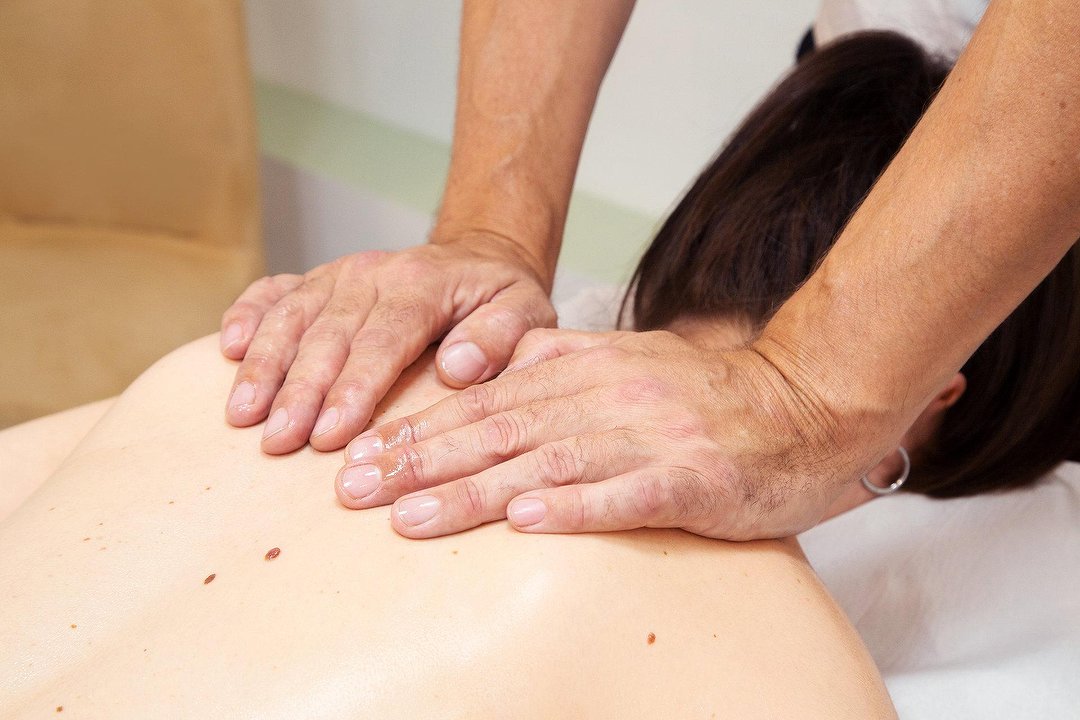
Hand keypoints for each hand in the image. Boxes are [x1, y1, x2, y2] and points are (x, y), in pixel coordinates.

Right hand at [220, 234, 555, 453]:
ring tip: (242, 414)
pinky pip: (276, 291)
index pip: (383, 340)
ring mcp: (340, 275)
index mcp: (423, 286)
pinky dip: (248, 314)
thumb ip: (502, 336)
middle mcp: (374, 275)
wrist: (479, 256)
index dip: (353, 389)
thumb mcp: (528, 311)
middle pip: (328, 334)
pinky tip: (227, 347)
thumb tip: (459, 367)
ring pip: (293, 317)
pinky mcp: (320, 281)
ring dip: (263, 364)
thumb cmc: (501, 297)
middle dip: (298, 391)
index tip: (330, 435)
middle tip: (276, 442)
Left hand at [334, 327, 862, 539]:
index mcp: (589, 365)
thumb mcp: (629, 358)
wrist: (809, 402)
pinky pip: (625, 495)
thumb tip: (493, 367)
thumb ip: (562, 358)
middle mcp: (610, 394)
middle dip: (419, 461)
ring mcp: (652, 435)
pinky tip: (523, 522)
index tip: (362, 458)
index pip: (485, 400)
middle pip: (499, 428)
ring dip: (473, 492)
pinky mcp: (693, 478)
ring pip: (546, 462)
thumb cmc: (713, 392)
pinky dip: (571, 507)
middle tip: (354, 491)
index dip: (418, 430)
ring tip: (410, 519)